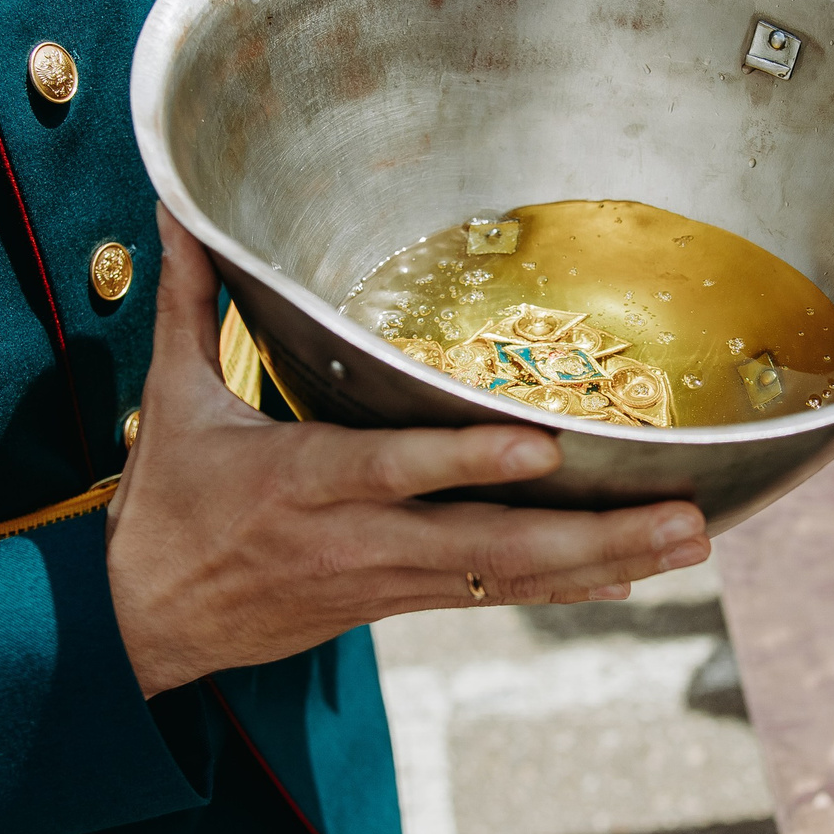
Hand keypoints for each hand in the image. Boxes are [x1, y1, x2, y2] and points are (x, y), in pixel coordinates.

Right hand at [107, 205, 711, 695]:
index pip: (394, 468)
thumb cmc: (165, 505)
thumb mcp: (171, 399)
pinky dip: (565, 585)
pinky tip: (633, 574)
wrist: (142, 628)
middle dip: (593, 533)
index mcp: (300, 477)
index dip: (468, 460)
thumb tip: (179, 206)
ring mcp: (386, 577)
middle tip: (685, 516)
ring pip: (508, 578)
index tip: (542, 444)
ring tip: (691, 538)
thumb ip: (189, 300)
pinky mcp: (397, 604)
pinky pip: (494, 597)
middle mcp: (357, 535)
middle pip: (488, 543)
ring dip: (604, 559)